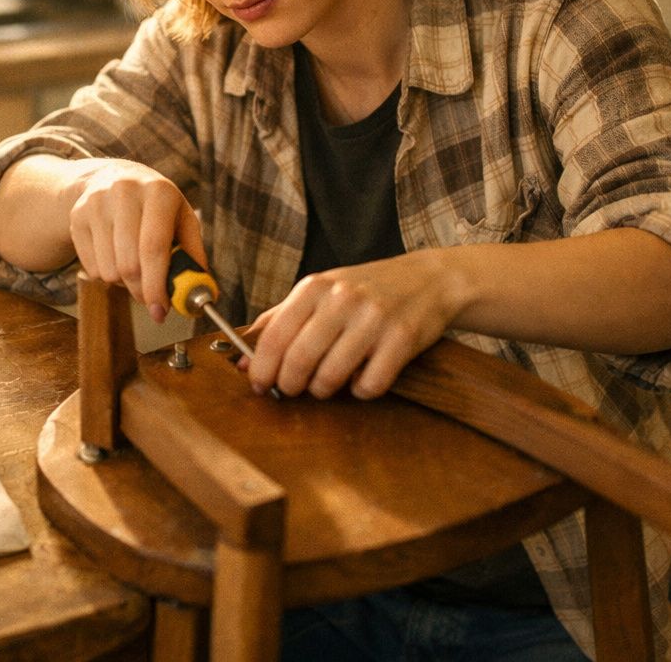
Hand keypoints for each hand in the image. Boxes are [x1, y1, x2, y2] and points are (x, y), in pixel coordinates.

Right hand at [68, 160, 205, 322]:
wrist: (112, 177)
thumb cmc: (156, 206)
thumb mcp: (182, 219)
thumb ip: (192, 255)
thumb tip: (199, 291)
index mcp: (158, 191)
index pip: (154, 247)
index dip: (157, 285)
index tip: (161, 310)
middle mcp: (125, 192)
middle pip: (129, 264)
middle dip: (141, 291)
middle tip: (150, 299)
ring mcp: (97, 203)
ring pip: (108, 271)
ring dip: (123, 283)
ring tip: (133, 266)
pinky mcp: (77, 216)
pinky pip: (91, 268)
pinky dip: (106, 275)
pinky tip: (114, 256)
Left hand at [243, 251, 461, 399]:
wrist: (428, 279)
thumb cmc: (365, 290)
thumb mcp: (320, 291)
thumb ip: (280, 320)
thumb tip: (241, 359)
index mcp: (315, 287)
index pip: (274, 337)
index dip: (261, 369)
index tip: (258, 386)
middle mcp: (342, 300)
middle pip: (298, 361)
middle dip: (289, 385)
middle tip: (292, 389)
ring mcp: (373, 319)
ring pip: (331, 378)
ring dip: (324, 391)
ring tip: (327, 383)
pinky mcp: (402, 339)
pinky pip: (369, 385)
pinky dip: (361, 391)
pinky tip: (363, 377)